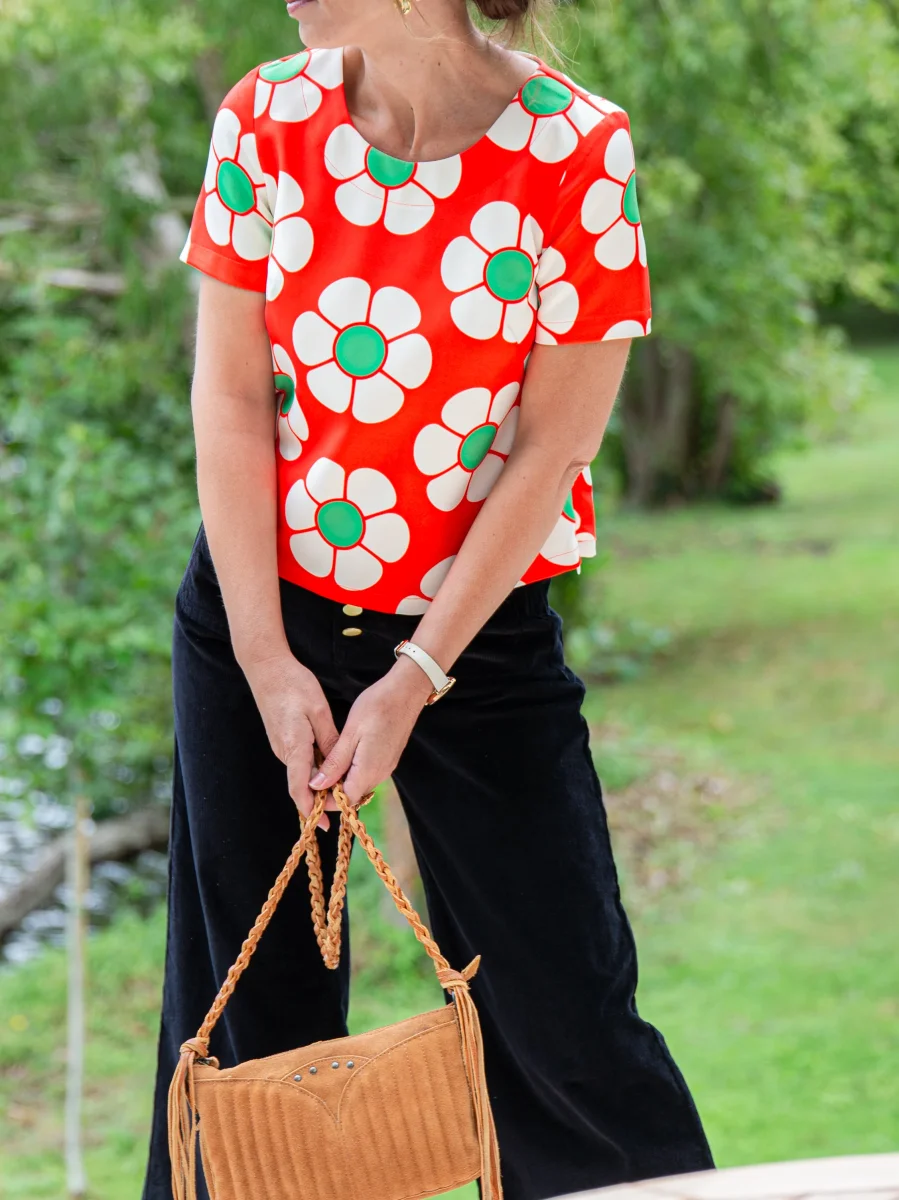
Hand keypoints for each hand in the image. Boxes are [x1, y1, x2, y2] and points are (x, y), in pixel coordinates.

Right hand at [240, 651, 339, 829]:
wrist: (266, 668)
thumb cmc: (293, 685)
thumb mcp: (318, 711)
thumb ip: (329, 741)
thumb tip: (337, 767)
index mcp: (293, 747)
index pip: (300, 788)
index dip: (311, 809)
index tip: (324, 826)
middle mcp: (284, 751)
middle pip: (303, 784)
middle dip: (322, 797)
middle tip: (346, 804)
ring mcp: (281, 745)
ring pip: (302, 771)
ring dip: (320, 781)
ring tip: (343, 785)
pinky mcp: (282, 738)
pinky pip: (299, 760)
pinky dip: (314, 767)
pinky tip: (330, 763)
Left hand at [309, 656, 432, 804]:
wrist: (406, 692)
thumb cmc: (376, 707)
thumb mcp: (350, 733)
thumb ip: (335, 763)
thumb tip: (316, 785)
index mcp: (368, 770)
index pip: (345, 801)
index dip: (326, 800)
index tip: (310, 790)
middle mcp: (380, 774)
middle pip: (352, 795)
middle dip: (332, 792)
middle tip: (312, 776)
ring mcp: (386, 767)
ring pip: (359, 785)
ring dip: (342, 782)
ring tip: (323, 766)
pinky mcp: (388, 759)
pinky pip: (367, 774)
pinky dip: (352, 772)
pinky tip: (341, 758)